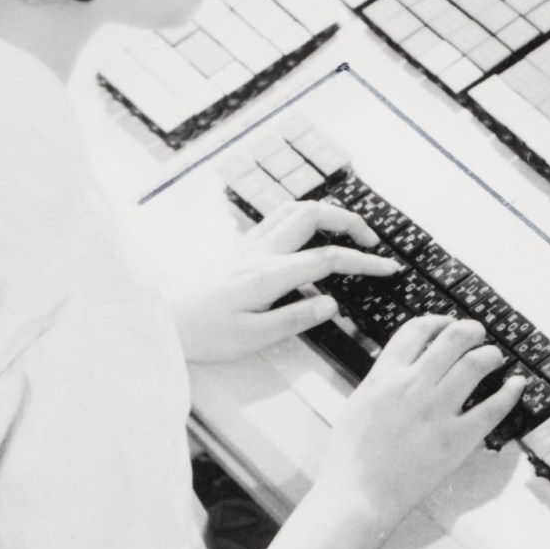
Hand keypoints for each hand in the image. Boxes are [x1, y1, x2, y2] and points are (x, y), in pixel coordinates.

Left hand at [167, 200, 402, 362]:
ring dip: (325, 213)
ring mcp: (247, 246)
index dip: (363, 262)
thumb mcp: (251, 338)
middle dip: (349, 222)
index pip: (327, 259)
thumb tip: (332, 303)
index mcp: (268, 275)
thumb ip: (295, 319)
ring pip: (293, 210)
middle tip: (371, 242)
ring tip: (346, 232)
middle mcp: (259, 252)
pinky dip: (302, 218)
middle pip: (312, 215)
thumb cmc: (203, 335)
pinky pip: (276, 219)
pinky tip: (308, 235)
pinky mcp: (238, 249)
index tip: (388, 269)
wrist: (161, 322)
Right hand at [315, 316, 523, 534]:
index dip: (438, 320)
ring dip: (491, 355)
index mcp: (384, 376)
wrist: (357, 496)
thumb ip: (380, 382)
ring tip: (496, 358)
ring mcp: (437, 411)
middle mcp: (413, 386)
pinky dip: (510, 392)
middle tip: (479, 335)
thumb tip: (398, 369)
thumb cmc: (349, 458)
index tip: (448, 324)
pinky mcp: (457, 439)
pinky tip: (517, 385)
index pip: (417, 329)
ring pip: (476, 364)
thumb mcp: (357, 405)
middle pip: (453, 338)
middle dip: (472, 330)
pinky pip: (493, 408)